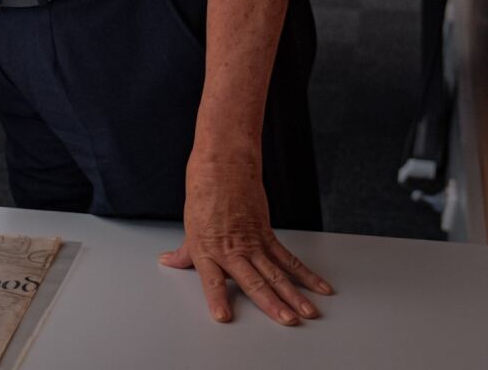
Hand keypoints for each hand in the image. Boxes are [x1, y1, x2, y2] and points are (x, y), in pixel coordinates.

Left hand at [159, 154, 332, 324]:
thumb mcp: (190, 227)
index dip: (217, 298)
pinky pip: (288, 258)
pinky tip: (319, 287)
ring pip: (276, 273)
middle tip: (286, 320)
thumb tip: (168, 261)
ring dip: (294, 295)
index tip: (223, 316)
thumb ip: (185, 252)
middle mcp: (231, 249)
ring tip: (306, 313)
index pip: (211, 280)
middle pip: (253, 281)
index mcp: (206, 250)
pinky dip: (305, 274)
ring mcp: (252, 242)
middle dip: (271, 303)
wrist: (224, 166)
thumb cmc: (204, 194)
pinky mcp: (267, 234)